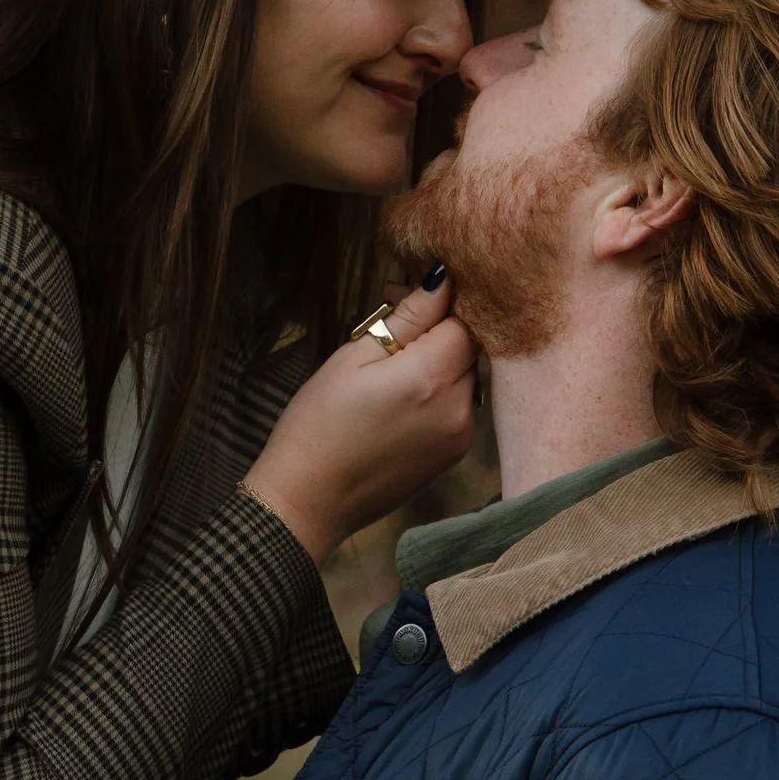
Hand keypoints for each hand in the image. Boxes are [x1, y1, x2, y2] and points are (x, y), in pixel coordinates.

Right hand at [240, 273, 474, 562]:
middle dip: (437, 327)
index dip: (435, 301)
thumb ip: (406, 319)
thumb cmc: (318, 425)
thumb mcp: (354, 358)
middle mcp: (459, 408)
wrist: (310, 500)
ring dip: (440, 360)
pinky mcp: (453, 455)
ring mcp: (460, 436)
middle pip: (469, 346)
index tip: (397, 297)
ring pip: (466, 375)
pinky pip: (460, 406)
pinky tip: (401, 396)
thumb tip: (443, 279)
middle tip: (389, 323)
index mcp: (432, 377)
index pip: (462, 318)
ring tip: (392, 362)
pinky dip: (440, 391)